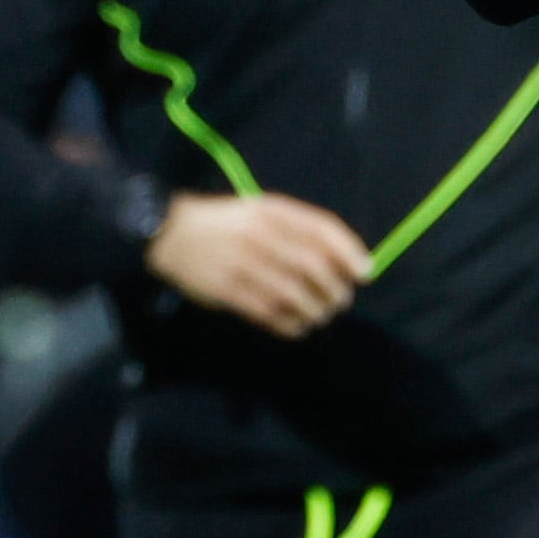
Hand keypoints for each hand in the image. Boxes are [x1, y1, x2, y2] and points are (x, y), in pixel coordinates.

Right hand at [144, 191, 369, 337]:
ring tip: (320, 316)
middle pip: (313, 266)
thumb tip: (343, 261)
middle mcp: (261, 235)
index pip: (322, 230)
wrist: (172, 234)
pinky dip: (291, 325)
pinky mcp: (229, 292)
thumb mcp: (261, 211)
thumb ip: (298, 230)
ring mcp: (244, 264)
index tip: (366, 273)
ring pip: (295, 295)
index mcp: (272, 211)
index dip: (350, 253)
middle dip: (335, 289)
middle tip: (340, 301)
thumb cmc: (226, 223)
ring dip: (316, 311)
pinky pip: (270, 314)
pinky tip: (297, 327)